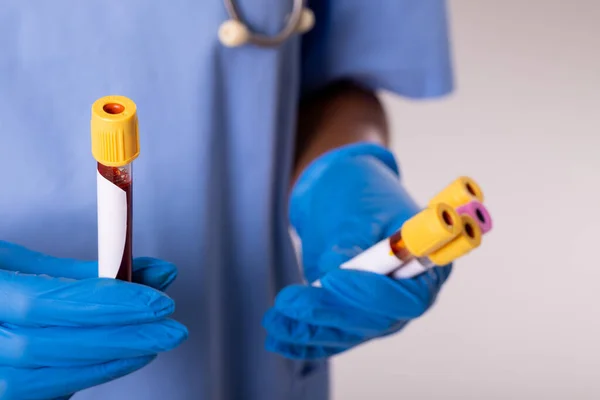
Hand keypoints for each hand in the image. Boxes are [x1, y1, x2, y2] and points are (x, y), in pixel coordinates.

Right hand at [0, 241, 187, 398]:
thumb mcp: (20, 262)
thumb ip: (87, 272)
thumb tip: (156, 273)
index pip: (46, 303)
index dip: (106, 304)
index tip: (157, 300)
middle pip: (51, 348)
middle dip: (120, 339)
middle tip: (170, 329)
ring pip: (45, 379)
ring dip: (108, 362)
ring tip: (150, 345)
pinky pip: (41, 392)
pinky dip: (85, 376)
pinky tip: (116, 361)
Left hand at [263, 143, 451, 358]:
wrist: (340, 193)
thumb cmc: (357, 194)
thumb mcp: (356, 211)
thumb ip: (350, 244)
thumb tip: (334, 273)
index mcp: (424, 265)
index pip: (409, 298)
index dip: (371, 295)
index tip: (333, 279)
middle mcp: (405, 295)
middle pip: (375, 321)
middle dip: (329, 313)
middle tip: (290, 301)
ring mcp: (379, 311)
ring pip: (347, 332)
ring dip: (309, 330)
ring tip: (274, 320)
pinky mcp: (352, 317)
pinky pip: (331, 335)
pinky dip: (303, 340)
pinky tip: (279, 339)